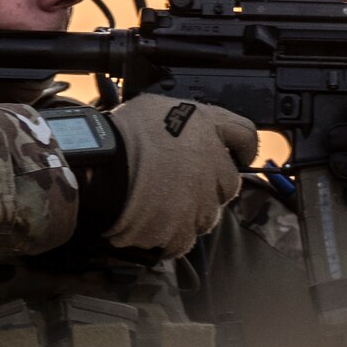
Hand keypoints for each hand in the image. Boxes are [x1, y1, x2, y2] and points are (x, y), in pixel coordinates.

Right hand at [97, 95, 257, 256]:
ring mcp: (200, 200)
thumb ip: (184, 121)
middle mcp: (213, 165)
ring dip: (192, 212)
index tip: (236, 155)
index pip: (245, 136)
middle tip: (184, 183)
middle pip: (229, 183)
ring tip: (162, 204)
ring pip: (208, 215)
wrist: (101, 167)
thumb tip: (188, 129)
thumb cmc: (121, 134)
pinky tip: (151, 224)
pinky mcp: (183, 230)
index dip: (241, 148)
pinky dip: (170, 235)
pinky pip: (184, 239)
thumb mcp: (156, 107)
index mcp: (208, 128)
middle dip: (211, 185)